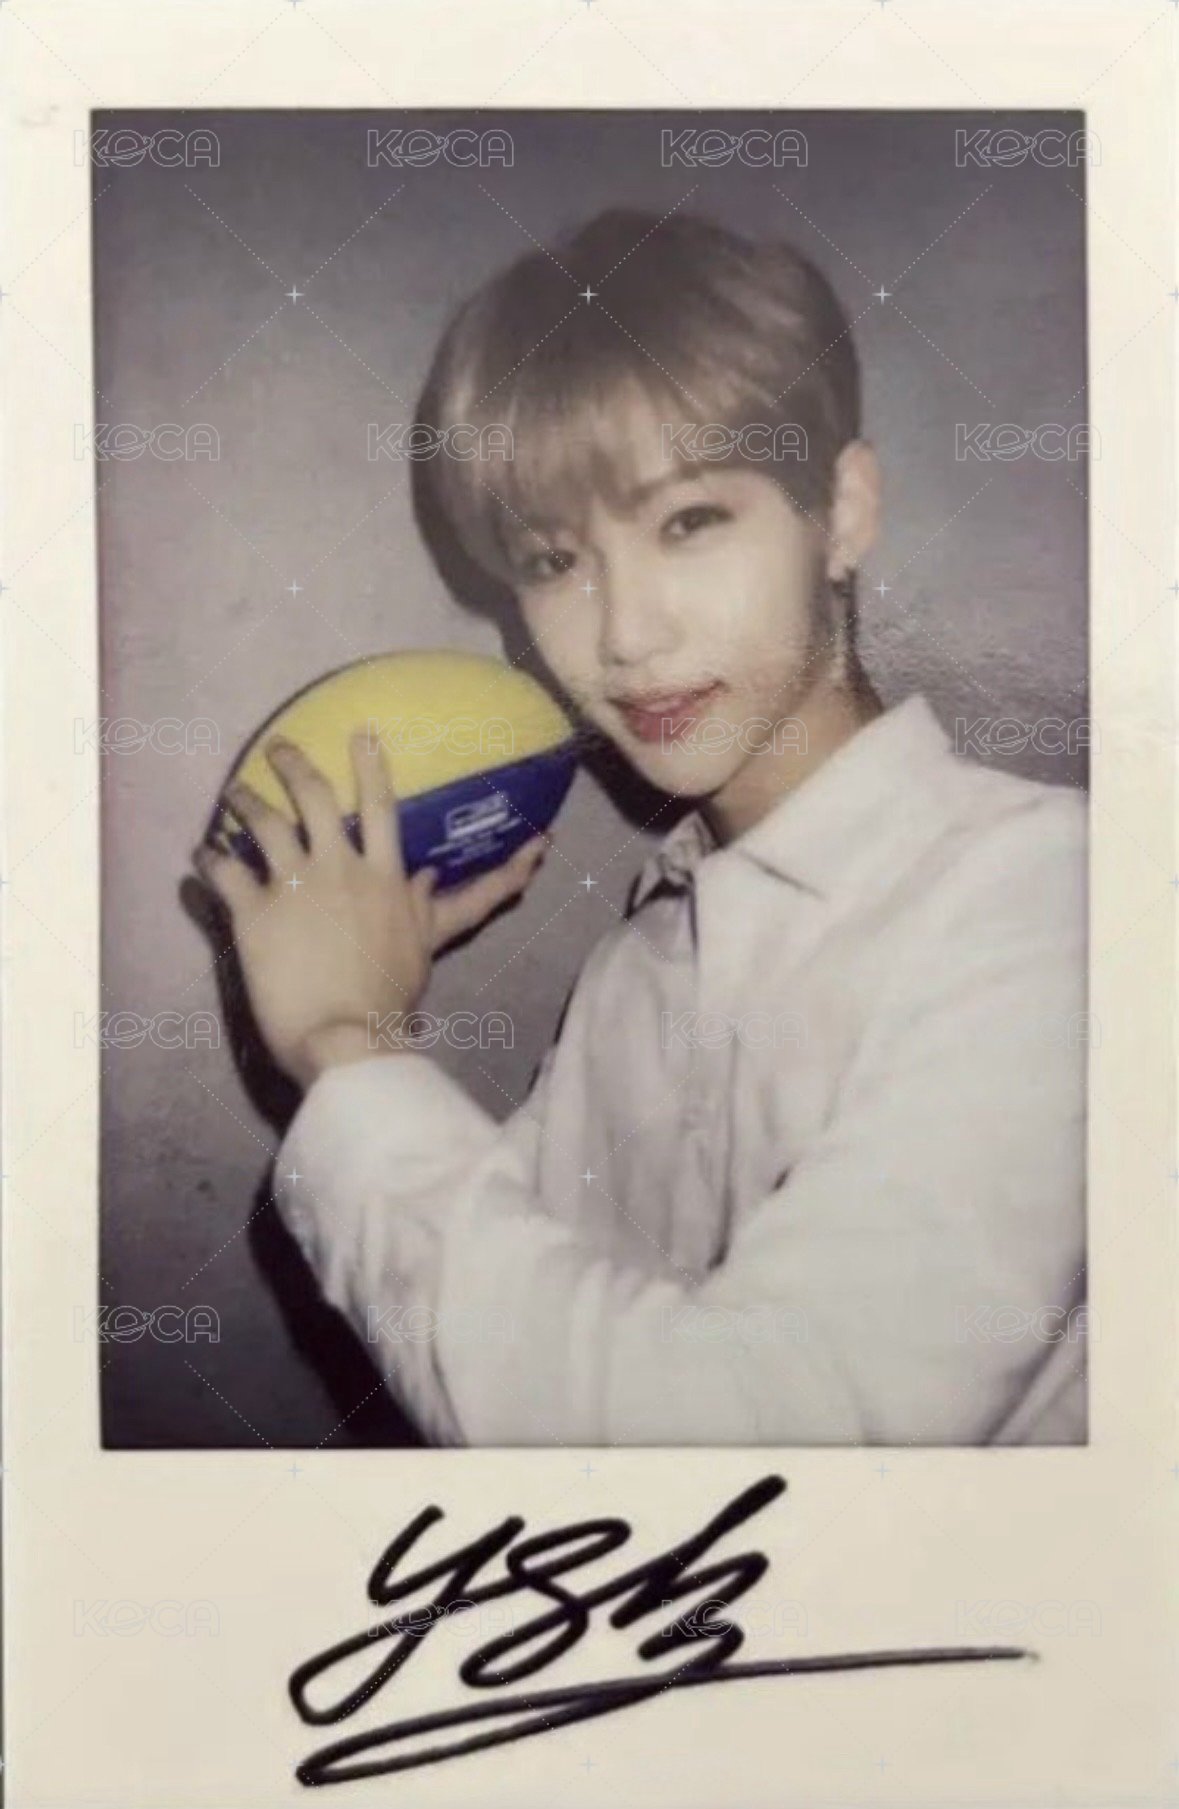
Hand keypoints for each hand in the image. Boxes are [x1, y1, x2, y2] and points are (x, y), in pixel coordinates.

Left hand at [193, 732, 547, 1089]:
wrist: (347, 1036)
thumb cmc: (389, 999)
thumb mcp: (422, 948)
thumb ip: (423, 907)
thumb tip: (427, 876)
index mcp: (384, 877)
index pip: (380, 807)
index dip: (370, 766)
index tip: (361, 735)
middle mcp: (339, 868)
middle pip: (316, 798)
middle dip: (294, 765)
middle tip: (277, 747)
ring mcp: (294, 886)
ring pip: (265, 823)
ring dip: (245, 800)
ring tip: (234, 791)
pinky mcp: (254, 913)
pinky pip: (224, 872)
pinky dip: (209, 859)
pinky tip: (200, 854)